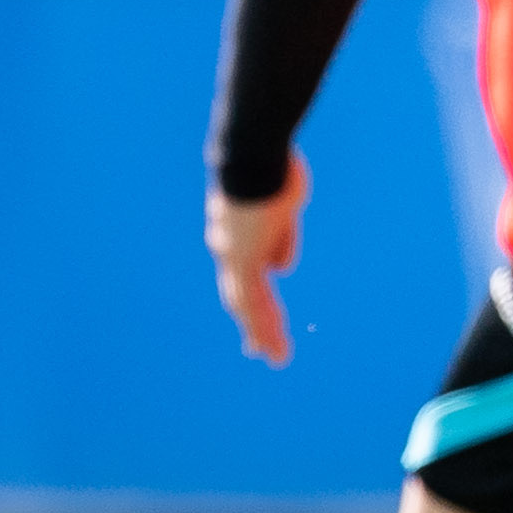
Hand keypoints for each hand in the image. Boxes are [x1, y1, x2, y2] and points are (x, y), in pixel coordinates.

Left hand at [207, 152, 309, 364]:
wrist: (254, 156)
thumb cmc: (272, 170)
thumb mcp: (284, 207)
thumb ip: (282, 238)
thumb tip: (280, 269)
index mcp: (238, 233)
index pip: (245, 272)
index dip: (253, 297)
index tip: (260, 315)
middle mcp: (229, 248)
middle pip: (240, 294)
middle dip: (252, 322)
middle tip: (257, 348)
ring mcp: (234, 256)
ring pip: (246, 304)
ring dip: (262, 332)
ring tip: (274, 356)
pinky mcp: (243, 260)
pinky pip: (254, 301)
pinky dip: (263, 325)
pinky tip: (272, 343)